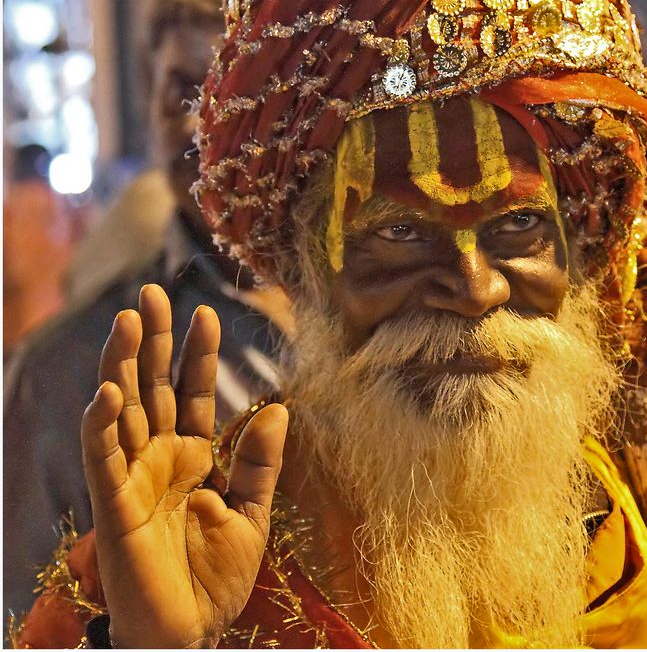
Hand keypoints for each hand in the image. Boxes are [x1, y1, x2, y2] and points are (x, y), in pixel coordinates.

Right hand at [81, 284, 287, 647]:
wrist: (193, 631)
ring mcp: (133, 478)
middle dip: (152, 342)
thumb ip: (259, 464)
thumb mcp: (252, 514)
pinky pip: (103, 458)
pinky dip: (103, 424)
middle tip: (150, 293)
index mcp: (192, 458)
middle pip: (152, 389)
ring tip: (128, 320)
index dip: (198, 355)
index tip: (205, 311)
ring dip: (123, 366)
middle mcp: (159, 459)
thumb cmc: (217, 578)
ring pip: (123, 411)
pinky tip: (110, 391)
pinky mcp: (114, 505)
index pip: (194, 394)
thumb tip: (277, 409)